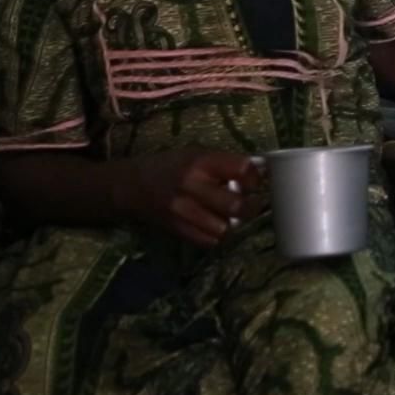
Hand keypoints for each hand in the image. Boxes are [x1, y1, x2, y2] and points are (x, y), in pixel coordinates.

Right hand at [124, 149, 259, 247]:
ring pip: (225, 228)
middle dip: (250, 206)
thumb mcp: (197, 153)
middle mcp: (192, 186)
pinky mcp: (178, 230)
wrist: (133, 185)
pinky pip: (210, 241)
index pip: (242, 170)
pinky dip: (218, 235)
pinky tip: (216, 224)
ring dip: (234, 223)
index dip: (255, 178)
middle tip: (250, 203)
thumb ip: (226, 162)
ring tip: (233, 215)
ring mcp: (183, 211)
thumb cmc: (172, 165)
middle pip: (236, 205)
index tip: (254, 181)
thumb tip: (262, 170)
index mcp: (200, 162)